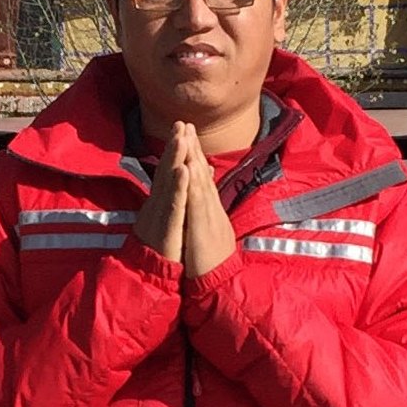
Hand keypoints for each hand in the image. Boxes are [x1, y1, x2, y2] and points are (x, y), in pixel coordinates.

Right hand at [134, 122, 188, 262]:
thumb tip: (191, 176)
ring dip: (174, 160)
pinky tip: (184, 171)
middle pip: (166, 171)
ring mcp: (161, 216)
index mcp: (162, 202)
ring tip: (182, 139)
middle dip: (174, 146)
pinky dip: (178, 188)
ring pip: (168, 184)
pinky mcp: (167, 229)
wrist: (147, 277)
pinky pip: (174, 206)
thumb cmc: (161, 247)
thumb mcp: (170, 219)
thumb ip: (177, 197)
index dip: (175, 149)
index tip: (182, 127)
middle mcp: (158, 204)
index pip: (169, 171)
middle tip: (180, 123)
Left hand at [183, 125, 235, 278]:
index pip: (201, 176)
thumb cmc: (212, 259)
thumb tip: (205, 196)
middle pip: (201, 173)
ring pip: (200, 182)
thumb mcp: (210, 230)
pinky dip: (192, 184)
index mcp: (209, 208)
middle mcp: (210, 207)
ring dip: (194, 158)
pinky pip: (197, 202)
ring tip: (187, 137)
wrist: (221, 283)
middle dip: (193, 147)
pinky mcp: (203, 227)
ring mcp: (208, 215)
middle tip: (185, 124)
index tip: (187, 134)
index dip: (195, 154)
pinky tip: (187, 168)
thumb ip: (208, 211)